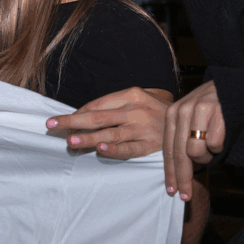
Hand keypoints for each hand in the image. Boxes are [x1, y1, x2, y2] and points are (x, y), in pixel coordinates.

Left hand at [46, 87, 172, 158]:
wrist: (192, 124)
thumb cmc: (159, 111)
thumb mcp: (140, 99)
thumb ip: (116, 105)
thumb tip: (85, 113)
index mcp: (132, 94)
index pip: (98, 104)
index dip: (77, 113)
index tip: (59, 121)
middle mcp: (136, 110)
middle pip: (98, 116)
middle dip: (72, 122)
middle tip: (51, 126)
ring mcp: (143, 129)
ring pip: (110, 134)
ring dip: (88, 138)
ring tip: (70, 141)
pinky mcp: (150, 146)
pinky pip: (129, 149)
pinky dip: (114, 150)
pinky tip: (100, 149)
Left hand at [163, 81, 225, 199]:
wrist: (237, 87)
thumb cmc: (214, 109)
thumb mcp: (192, 120)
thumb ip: (182, 140)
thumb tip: (176, 175)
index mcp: (172, 114)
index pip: (167, 149)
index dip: (170, 173)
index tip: (172, 191)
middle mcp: (182, 110)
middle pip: (179, 154)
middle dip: (183, 178)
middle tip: (186, 196)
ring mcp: (198, 109)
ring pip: (195, 151)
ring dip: (207, 157)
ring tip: (213, 148)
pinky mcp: (216, 109)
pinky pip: (214, 143)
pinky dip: (219, 146)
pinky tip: (224, 135)